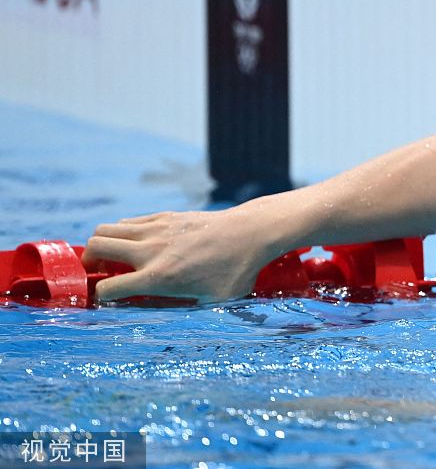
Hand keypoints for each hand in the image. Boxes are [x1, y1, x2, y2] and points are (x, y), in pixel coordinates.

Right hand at [82, 208, 279, 302]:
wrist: (251, 233)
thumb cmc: (237, 272)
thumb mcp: (211, 302)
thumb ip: (177, 308)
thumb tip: (150, 313)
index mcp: (160, 276)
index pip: (107, 289)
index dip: (101, 299)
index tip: (108, 302)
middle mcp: (151, 250)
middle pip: (94, 247)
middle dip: (88, 265)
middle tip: (101, 275)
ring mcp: (156, 229)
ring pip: (105, 229)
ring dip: (101, 245)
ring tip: (114, 259)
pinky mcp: (164, 216)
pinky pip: (127, 221)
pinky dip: (121, 233)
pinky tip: (138, 245)